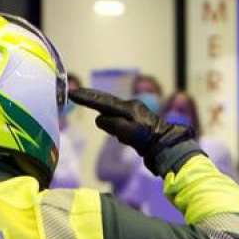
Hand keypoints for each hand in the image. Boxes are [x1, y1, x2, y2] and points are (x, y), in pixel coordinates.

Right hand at [69, 88, 196, 176]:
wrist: (165, 144)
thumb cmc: (147, 139)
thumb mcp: (129, 133)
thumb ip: (113, 124)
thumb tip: (99, 119)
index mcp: (127, 108)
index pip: (102, 101)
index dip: (86, 98)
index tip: (72, 93)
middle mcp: (129, 107)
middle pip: (105, 101)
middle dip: (90, 97)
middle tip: (75, 93)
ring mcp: (133, 113)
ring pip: (112, 111)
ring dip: (103, 112)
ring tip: (94, 110)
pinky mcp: (135, 121)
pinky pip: (118, 119)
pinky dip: (113, 122)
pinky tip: (118, 132)